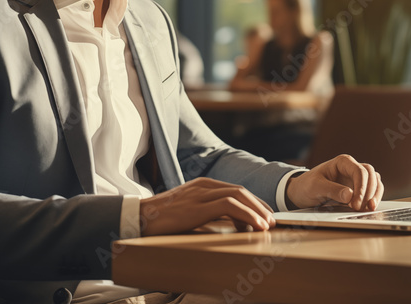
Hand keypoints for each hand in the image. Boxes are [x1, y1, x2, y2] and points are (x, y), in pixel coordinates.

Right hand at [139, 178, 276, 235]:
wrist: (138, 218)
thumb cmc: (160, 219)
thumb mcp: (186, 211)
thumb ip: (204, 212)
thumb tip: (224, 224)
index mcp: (201, 185)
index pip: (234, 190)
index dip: (253, 202)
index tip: (264, 215)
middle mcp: (202, 185)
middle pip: (240, 191)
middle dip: (259, 205)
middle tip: (271, 220)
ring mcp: (200, 194)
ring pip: (238, 196)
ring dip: (257, 210)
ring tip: (267, 225)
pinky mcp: (197, 206)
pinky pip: (229, 206)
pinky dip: (247, 214)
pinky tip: (255, 225)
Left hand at [285, 155, 383, 210]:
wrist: (301, 192)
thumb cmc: (306, 186)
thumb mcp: (315, 187)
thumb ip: (331, 190)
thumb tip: (349, 195)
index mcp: (342, 162)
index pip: (359, 171)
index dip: (361, 188)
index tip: (355, 203)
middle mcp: (351, 168)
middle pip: (370, 175)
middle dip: (369, 192)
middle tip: (362, 208)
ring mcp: (356, 178)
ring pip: (375, 182)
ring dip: (375, 195)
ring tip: (369, 209)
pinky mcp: (357, 188)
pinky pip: (372, 190)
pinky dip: (373, 198)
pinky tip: (368, 208)